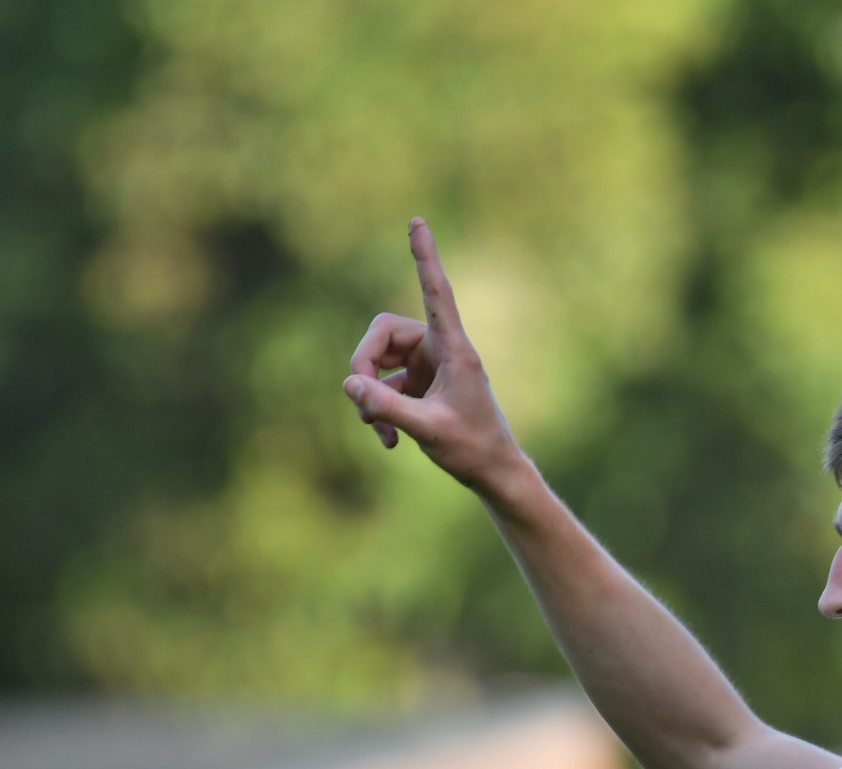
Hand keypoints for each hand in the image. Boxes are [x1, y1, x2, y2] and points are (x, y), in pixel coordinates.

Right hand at [343, 218, 519, 490]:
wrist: (493, 473)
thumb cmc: (472, 449)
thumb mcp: (427, 431)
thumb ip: (386, 408)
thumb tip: (348, 383)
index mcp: (454, 348)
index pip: (436, 293)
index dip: (424, 258)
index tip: (418, 222)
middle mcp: (439, 349)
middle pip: (382, 333)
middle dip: (363, 365)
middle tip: (361, 400)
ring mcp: (427, 365)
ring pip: (376, 361)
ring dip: (370, 395)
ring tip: (381, 431)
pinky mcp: (418, 384)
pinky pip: (382, 386)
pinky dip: (379, 411)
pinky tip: (390, 442)